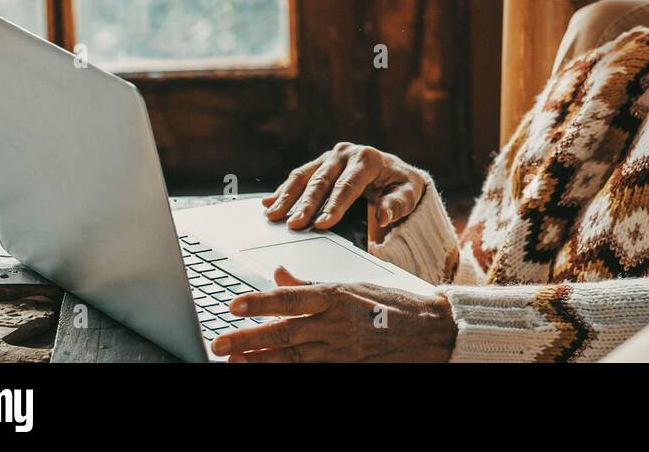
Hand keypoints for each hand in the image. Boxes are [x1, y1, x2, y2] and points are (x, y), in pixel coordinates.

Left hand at [215, 267, 454, 361]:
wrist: (429, 331)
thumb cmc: (391, 305)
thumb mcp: (351, 284)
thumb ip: (310, 283)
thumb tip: (278, 274)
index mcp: (336, 297)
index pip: (290, 298)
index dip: (259, 302)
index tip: (233, 305)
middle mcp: (336, 325)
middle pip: (283, 333)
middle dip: (247, 339)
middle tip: (218, 342)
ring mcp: (341, 353)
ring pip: (291, 359)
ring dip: (259, 361)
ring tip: (234, 361)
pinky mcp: (347, 369)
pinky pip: (311, 374)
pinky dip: (288, 373)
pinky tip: (268, 372)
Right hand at [263, 143, 426, 230]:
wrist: (394, 172)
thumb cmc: (401, 185)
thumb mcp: (408, 194)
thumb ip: (397, 204)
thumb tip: (384, 216)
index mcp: (368, 159)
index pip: (348, 186)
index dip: (334, 206)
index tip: (321, 225)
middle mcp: (346, 153)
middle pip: (322, 181)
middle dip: (306, 204)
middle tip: (293, 226)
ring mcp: (331, 156)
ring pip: (305, 176)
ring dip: (287, 196)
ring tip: (273, 215)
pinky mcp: (320, 163)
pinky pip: (299, 176)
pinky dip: (284, 190)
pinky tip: (269, 203)